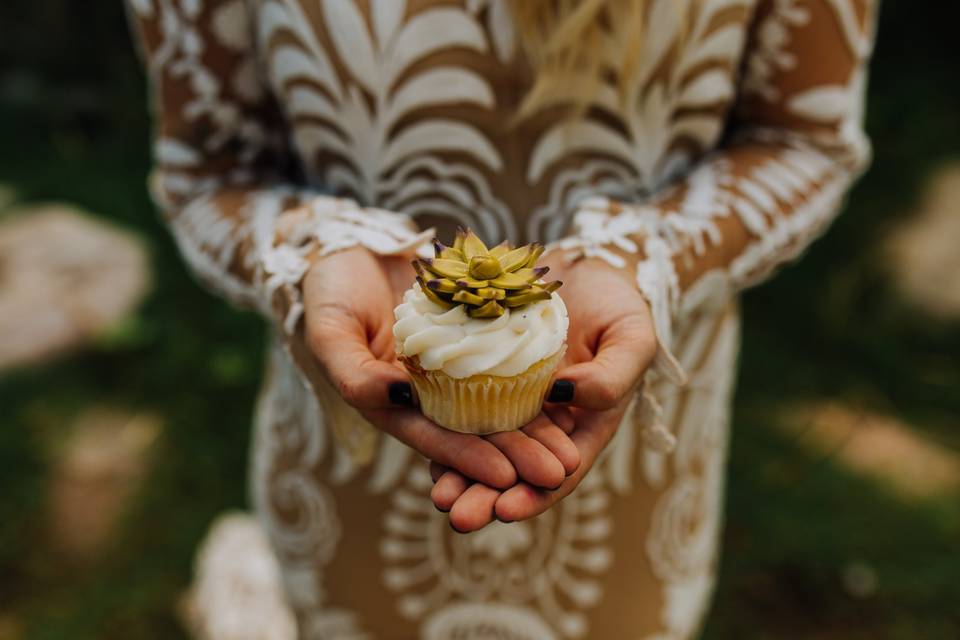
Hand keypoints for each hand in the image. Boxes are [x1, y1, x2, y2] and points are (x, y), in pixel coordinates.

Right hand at [302, 247, 579, 489]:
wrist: (349, 243)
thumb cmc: (328, 289)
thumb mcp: (329, 330)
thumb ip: (353, 371)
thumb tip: (393, 398)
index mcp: (390, 403)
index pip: (432, 437)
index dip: (467, 458)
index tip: (506, 476)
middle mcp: (426, 393)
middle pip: (475, 430)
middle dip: (515, 456)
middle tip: (558, 472)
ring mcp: (453, 365)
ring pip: (499, 403)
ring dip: (533, 429)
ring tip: (571, 451)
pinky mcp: (474, 335)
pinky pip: (508, 358)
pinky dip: (534, 378)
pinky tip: (567, 392)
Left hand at [430, 257, 657, 531]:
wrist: (585, 264)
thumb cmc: (619, 302)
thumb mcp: (631, 338)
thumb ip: (612, 376)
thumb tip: (570, 397)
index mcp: (584, 424)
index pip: (560, 472)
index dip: (535, 494)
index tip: (508, 510)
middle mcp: (544, 421)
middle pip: (514, 469)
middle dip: (486, 496)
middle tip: (458, 515)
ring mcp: (510, 398)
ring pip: (483, 444)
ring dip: (459, 472)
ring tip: (438, 496)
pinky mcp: (482, 372)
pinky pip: (460, 402)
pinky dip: (444, 422)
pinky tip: (423, 440)